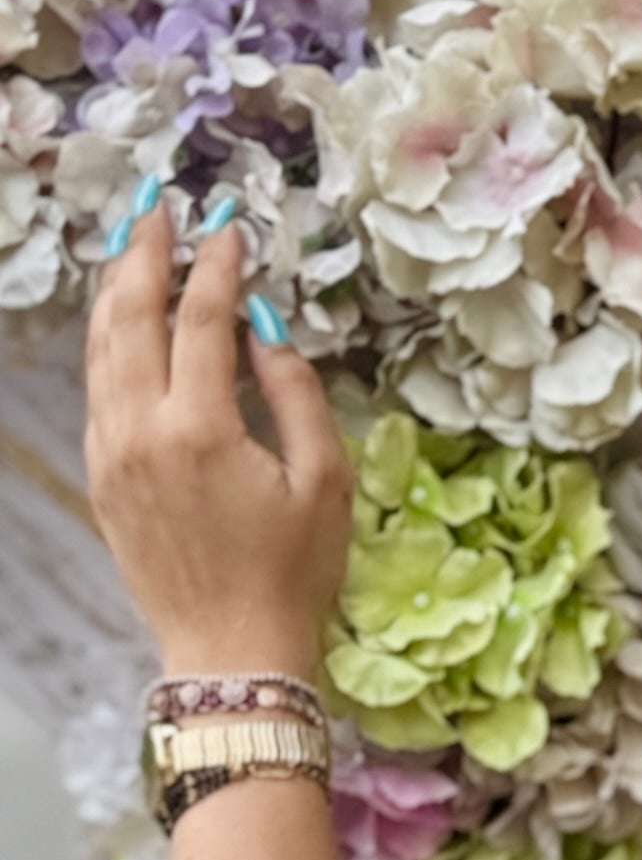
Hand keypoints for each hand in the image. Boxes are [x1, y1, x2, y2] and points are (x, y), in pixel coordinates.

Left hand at [85, 199, 351, 680]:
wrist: (230, 651)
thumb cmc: (292, 573)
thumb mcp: (325, 481)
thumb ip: (297, 393)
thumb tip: (266, 327)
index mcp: (201, 430)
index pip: (200, 320)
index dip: (215, 266)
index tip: (227, 226)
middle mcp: (142, 433)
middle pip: (131, 317)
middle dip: (145, 253)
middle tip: (160, 208)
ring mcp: (113, 454)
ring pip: (101, 348)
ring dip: (117, 290)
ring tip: (133, 246)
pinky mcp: (103, 477)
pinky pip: (98, 389)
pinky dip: (108, 342)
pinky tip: (124, 321)